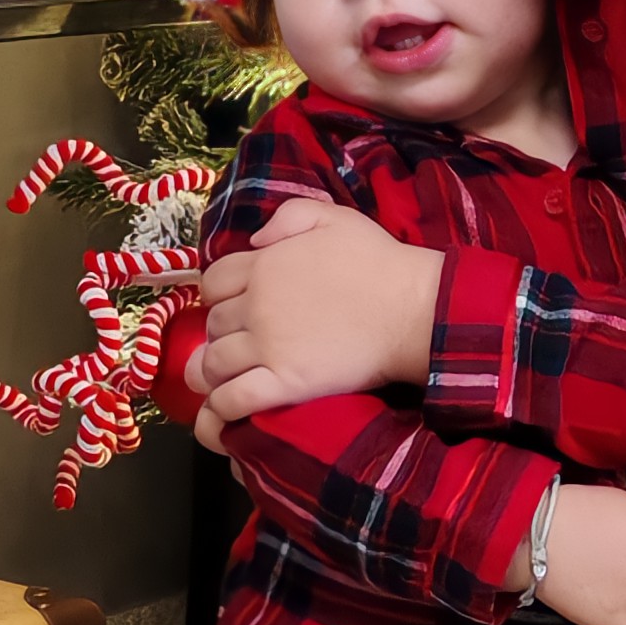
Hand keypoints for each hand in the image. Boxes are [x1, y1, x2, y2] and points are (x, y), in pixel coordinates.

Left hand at [196, 200, 443, 421]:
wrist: (412, 309)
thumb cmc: (379, 263)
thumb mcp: (335, 218)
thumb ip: (289, 217)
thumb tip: (256, 240)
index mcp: (264, 265)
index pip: (213, 282)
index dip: (219, 296)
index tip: (235, 306)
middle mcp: (257, 305)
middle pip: (214, 325)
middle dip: (222, 334)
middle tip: (241, 343)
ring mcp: (268, 346)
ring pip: (215, 363)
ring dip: (215, 372)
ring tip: (228, 377)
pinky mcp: (286, 383)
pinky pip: (235, 399)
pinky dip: (224, 406)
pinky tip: (229, 407)